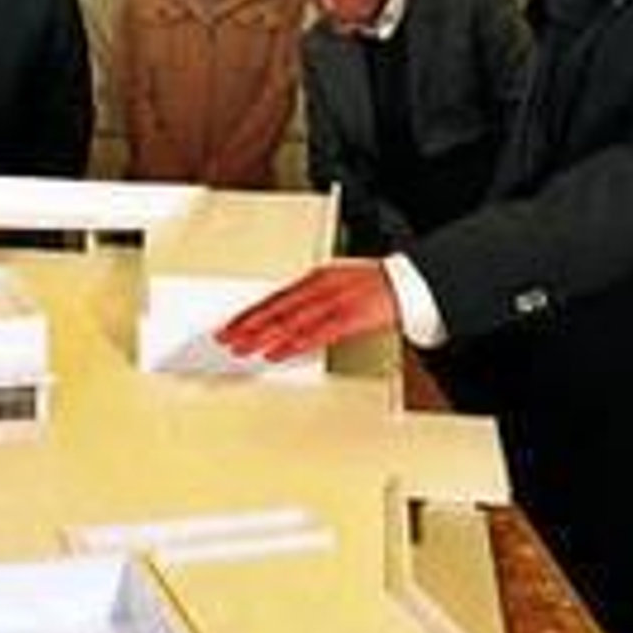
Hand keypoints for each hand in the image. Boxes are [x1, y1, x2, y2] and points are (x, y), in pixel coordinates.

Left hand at [215, 259, 400, 362]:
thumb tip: (285, 320)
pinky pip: (314, 334)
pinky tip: (276, 353)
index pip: (274, 298)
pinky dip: (292, 344)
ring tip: (243, 349)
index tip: (231, 325)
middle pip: (276, 309)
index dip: (250, 313)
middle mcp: (319, 288)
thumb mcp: (336, 286)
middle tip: (226, 339)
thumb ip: (311, 301)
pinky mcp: (348, 317)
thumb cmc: (372, 287)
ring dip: (263, 337)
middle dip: (248, 325)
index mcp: (314, 279)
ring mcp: (333, 302)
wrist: (406, 284)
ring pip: (290, 321)